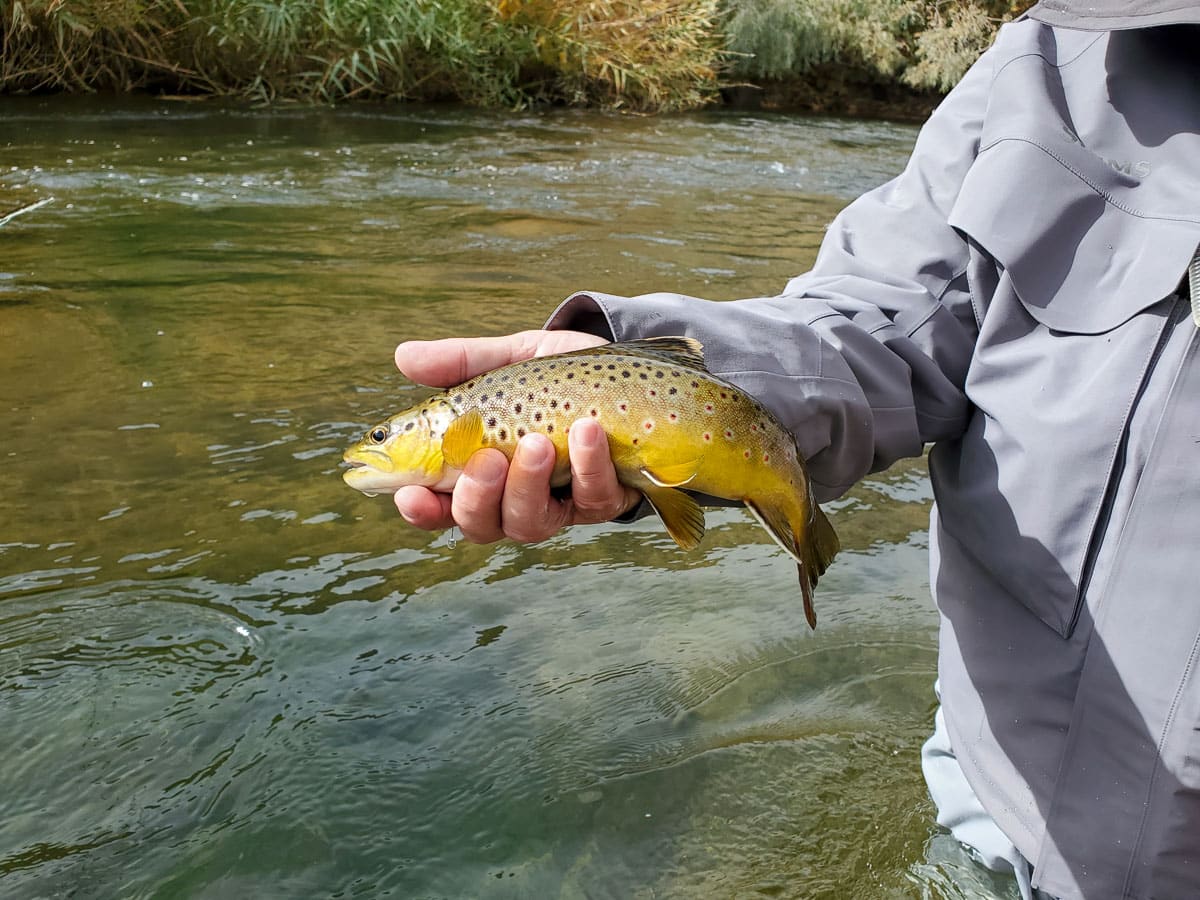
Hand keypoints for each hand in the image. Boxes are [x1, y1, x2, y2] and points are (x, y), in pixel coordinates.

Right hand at [392, 330, 642, 543]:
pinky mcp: (607, 499)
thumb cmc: (562, 375)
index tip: (411, 493)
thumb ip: (462, 363)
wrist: (635, 370)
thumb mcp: (511, 361)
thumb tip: (403, 356)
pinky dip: (589, 465)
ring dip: (529, 485)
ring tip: (538, 442)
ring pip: (532, 523)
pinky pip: (595, 498)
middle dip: (477, 499)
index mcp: (482, 470)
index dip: (422, 509)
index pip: (440, 505)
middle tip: (486, 460)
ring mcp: (562, 504)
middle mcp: (517, 498)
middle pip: (483, 525)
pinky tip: (589, 430)